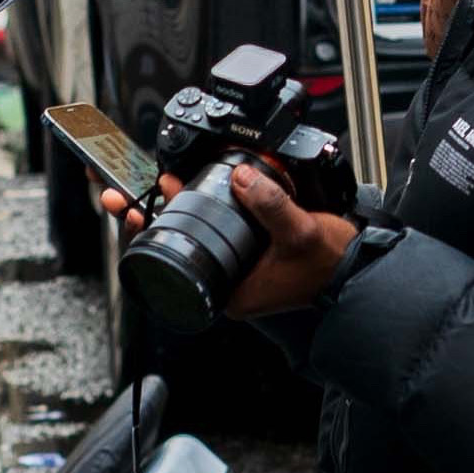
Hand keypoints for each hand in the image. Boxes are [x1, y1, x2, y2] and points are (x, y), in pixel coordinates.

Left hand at [99, 164, 356, 318]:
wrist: (355, 271)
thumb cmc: (329, 263)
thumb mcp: (301, 231)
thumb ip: (271, 205)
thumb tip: (244, 179)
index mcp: (232, 293)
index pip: (175, 262)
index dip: (151, 231)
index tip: (132, 206)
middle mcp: (227, 286)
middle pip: (173, 250)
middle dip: (147, 218)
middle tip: (118, 193)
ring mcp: (232, 271)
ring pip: (188, 240)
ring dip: (167, 212)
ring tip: (140, 187)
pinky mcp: (241, 256)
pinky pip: (207, 233)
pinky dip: (192, 212)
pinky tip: (182, 191)